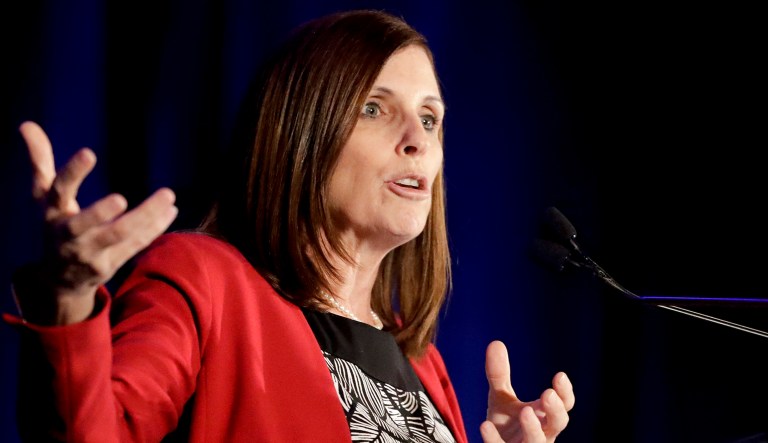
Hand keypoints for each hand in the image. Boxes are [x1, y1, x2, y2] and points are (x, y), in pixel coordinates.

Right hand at [18, 121, 177, 324]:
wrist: (60, 279)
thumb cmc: (55, 224)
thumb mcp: (44, 197)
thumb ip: (40, 162)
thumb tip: (26, 124)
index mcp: (51, 213)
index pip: (58, 191)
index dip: (72, 172)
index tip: (89, 152)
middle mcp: (68, 234)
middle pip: (84, 223)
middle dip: (100, 212)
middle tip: (121, 198)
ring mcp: (90, 252)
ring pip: (119, 235)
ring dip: (145, 216)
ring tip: (168, 195)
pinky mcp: (111, 264)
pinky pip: (136, 244)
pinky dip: (156, 228)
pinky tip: (171, 210)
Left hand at [480, 340, 573, 442]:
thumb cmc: (505, 425)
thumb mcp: (501, 398)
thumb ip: (499, 374)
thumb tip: (496, 342)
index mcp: (544, 417)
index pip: (563, 405)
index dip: (565, 393)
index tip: (559, 376)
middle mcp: (541, 434)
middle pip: (557, 424)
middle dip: (556, 411)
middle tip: (548, 394)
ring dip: (533, 428)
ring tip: (525, 411)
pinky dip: (494, 440)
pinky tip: (485, 425)